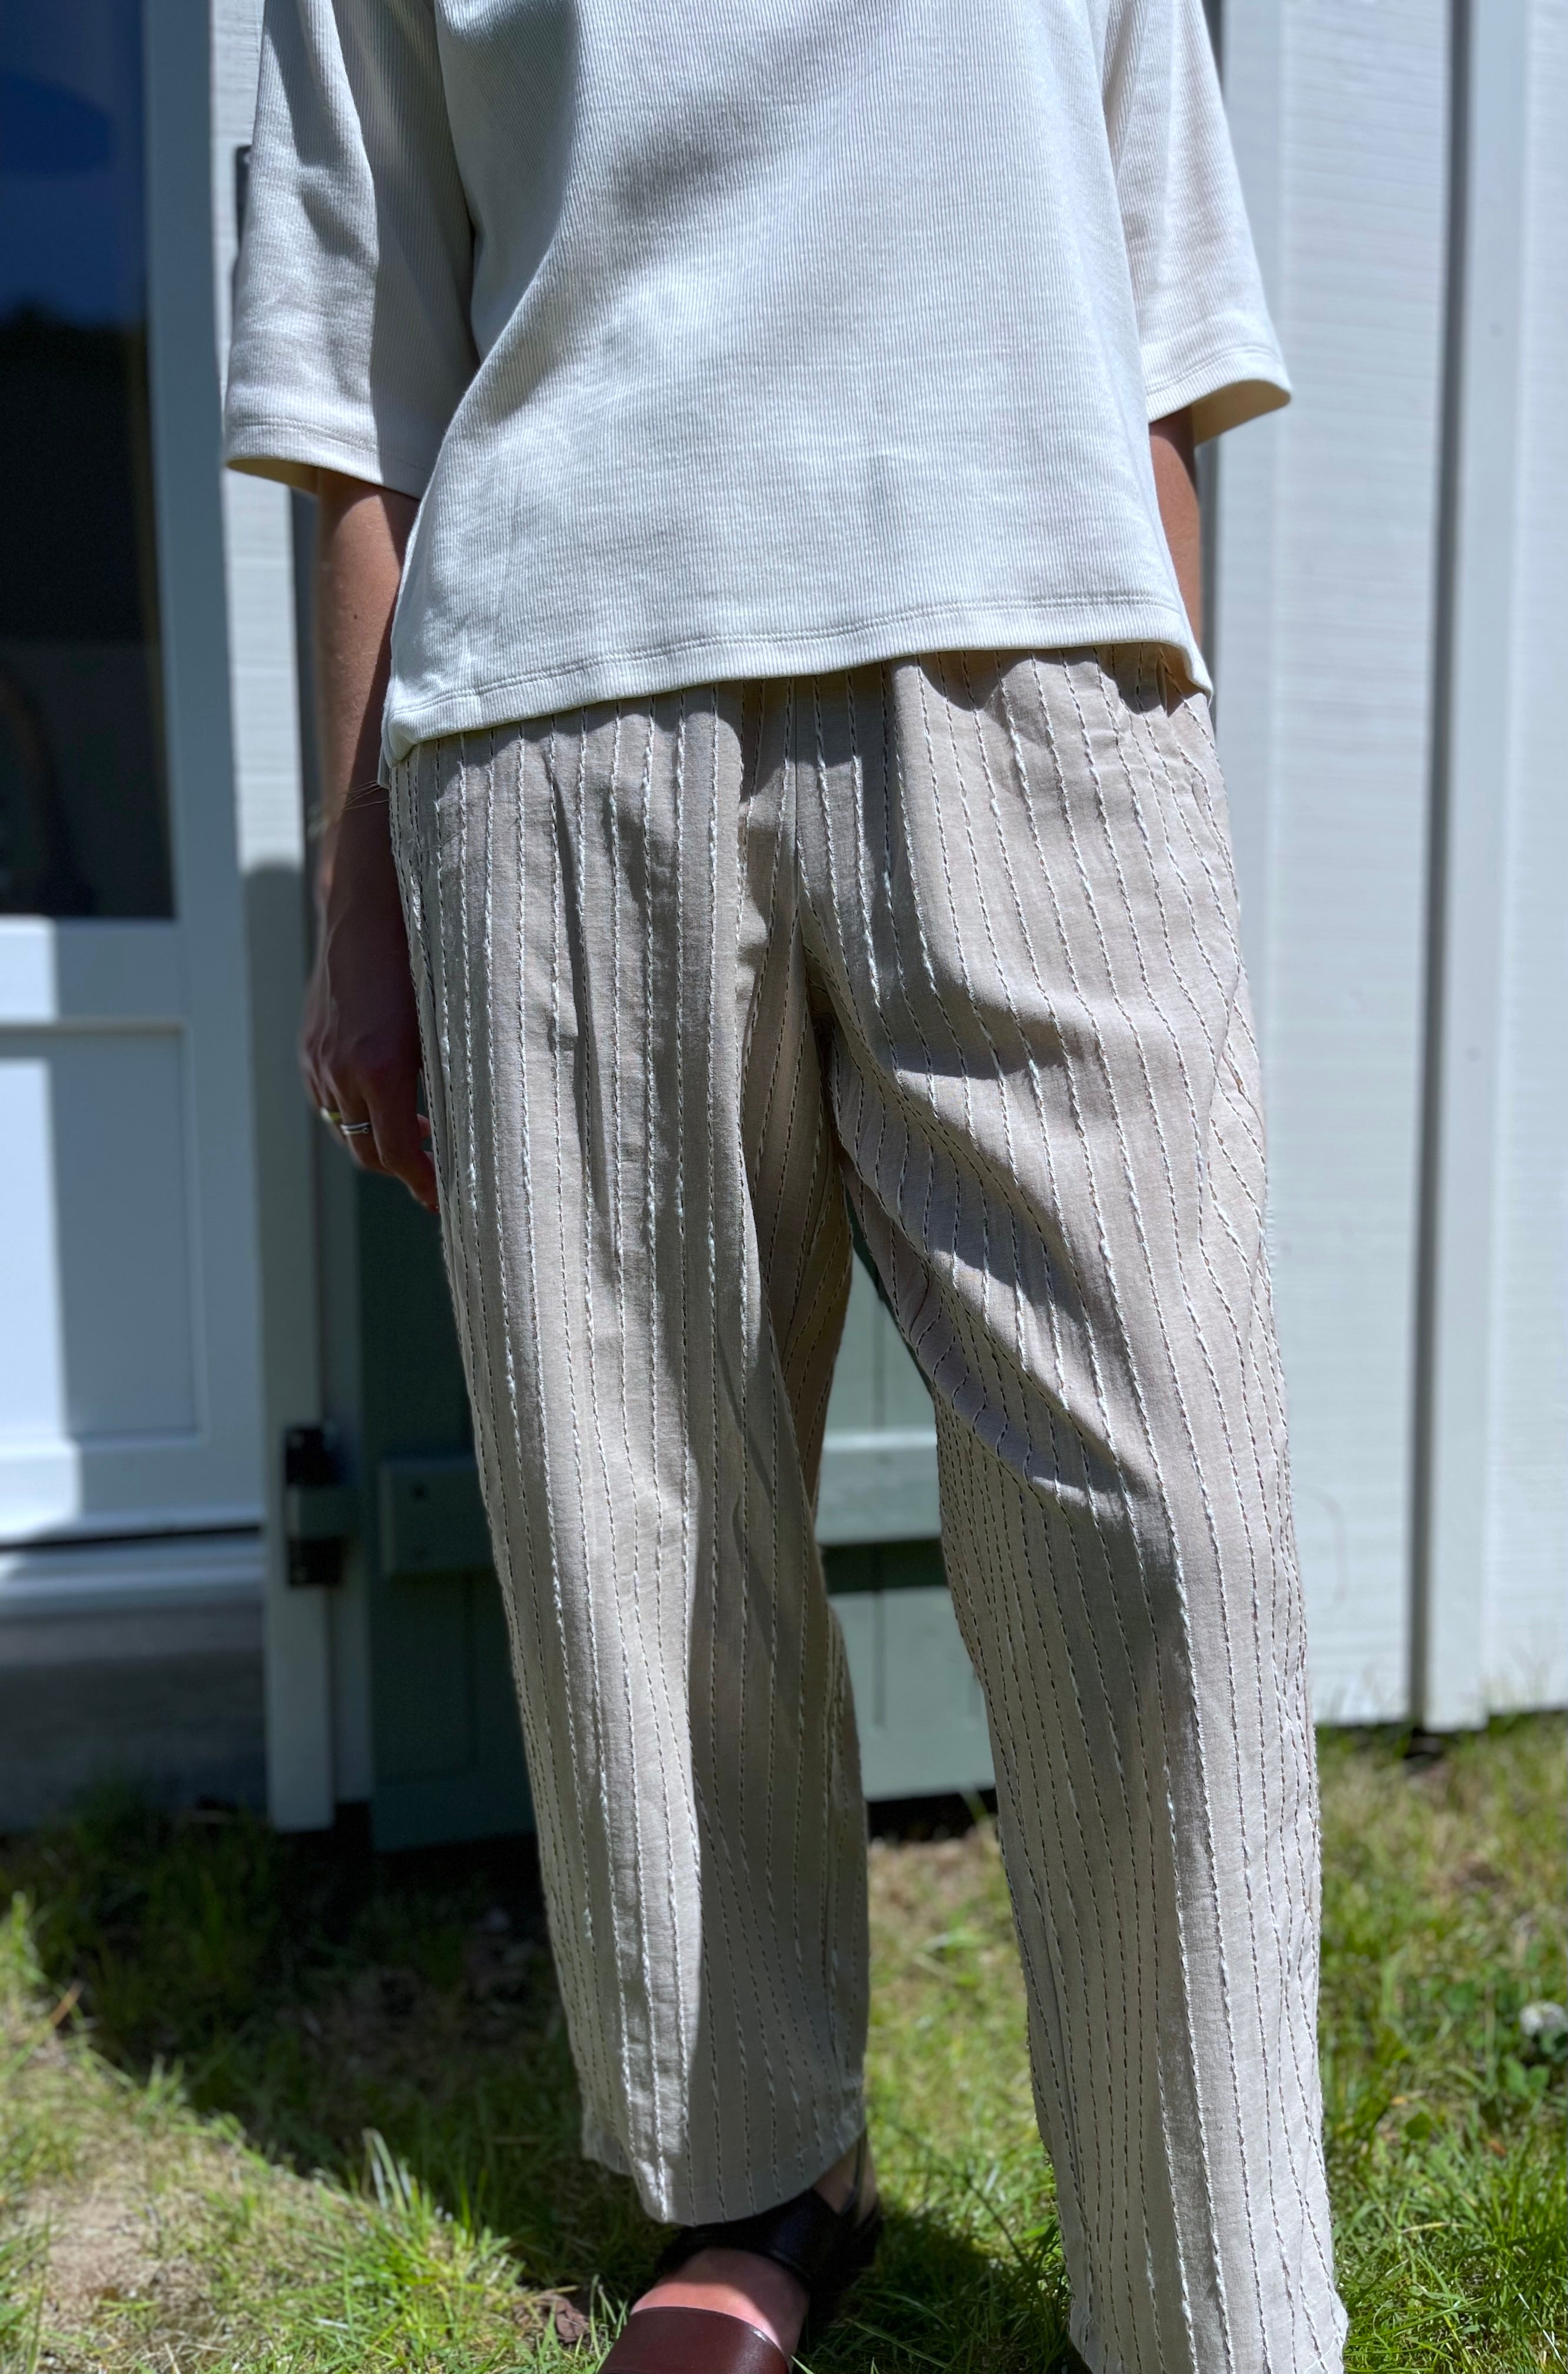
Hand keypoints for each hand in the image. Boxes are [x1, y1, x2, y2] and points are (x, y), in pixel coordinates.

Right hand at [300, 801, 438, 1211]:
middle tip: (441, 1177)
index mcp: (381, 1065)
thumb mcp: (447, 1022)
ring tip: (422, 1135)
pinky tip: (388, 1098)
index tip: (448, 1201)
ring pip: (346, 1127)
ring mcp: (317, 1057)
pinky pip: (329, 1100)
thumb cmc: (425, 955)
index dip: (424, 1185)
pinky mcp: (309, 1045)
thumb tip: (478, 1126)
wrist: (371, 901)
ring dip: (381, 1140)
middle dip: (404, 1169)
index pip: (397, 1155)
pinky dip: (357, 1112)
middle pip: (368, 1151)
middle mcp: (341, 1067)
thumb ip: (453, 1076)